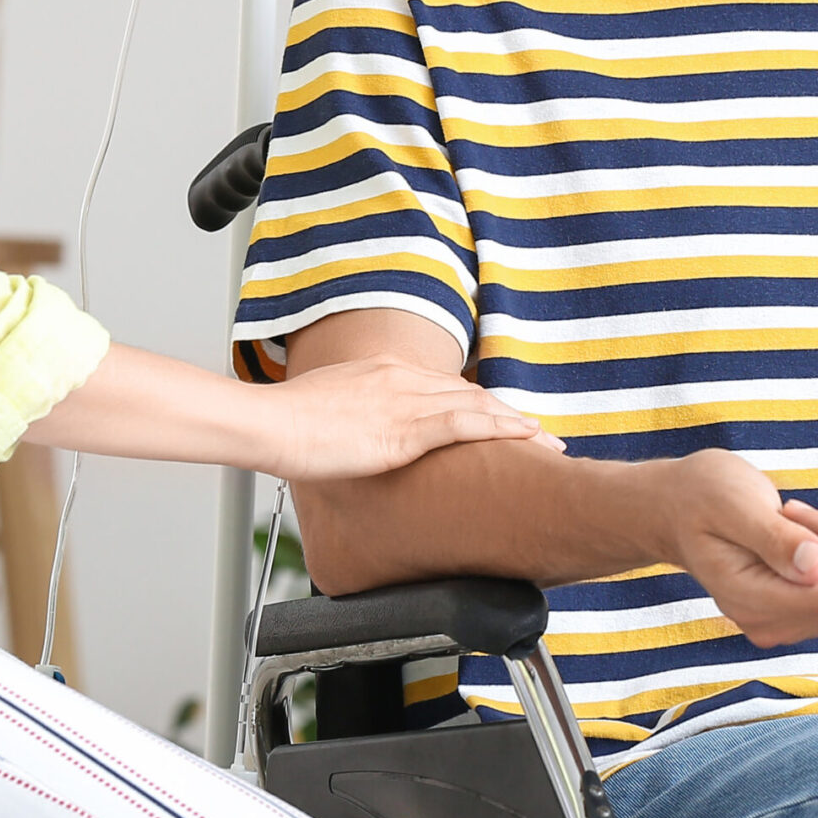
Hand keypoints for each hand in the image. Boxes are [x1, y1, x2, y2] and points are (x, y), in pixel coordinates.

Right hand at [256, 359, 565, 482]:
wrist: (269, 423)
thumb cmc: (288, 423)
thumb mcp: (331, 411)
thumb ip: (357, 417)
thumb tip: (362, 438)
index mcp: (386, 374)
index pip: (447, 388)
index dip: (482, 404)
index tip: (507, 420)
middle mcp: (402, 380)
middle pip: (471, 395)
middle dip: (510, 415)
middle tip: (543, 435)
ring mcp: (405, 403)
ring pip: (477, 407)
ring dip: (518, 424)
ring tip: (548, 443)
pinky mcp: (403, 430)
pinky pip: (463, 424)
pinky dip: (499, 428)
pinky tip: (525, 436)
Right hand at [660, 453, 817, 648]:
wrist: (678, 511)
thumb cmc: (702, 497)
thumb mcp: (732, 504)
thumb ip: (775, 538)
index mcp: (749, 603)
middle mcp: (772, 626)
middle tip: (794, 512)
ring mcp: (790, 625)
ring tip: (793, 524)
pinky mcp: (805, 616)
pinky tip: (805, 540)